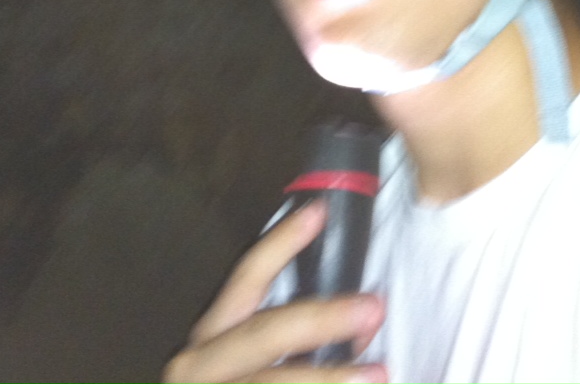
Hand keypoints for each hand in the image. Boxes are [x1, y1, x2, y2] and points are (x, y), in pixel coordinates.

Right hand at [163, 200, 386, 382]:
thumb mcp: (249, 364)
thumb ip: (295, 340)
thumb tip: (366, 320)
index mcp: (209, 342)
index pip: (245, 281)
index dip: (279, 244)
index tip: (318, 212)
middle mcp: (199, 369)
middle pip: (265, 334)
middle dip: (322, 319)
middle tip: (374, 308)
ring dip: (331, 379)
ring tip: (381, 374)